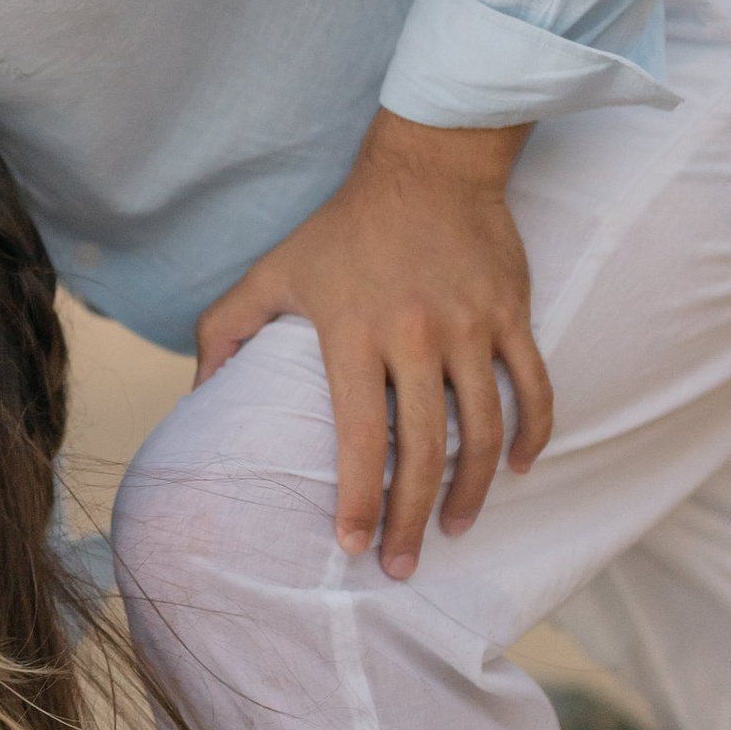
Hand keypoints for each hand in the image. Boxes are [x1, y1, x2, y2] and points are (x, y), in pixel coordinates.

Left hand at [192, 113, 553, 577]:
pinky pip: (532, 388)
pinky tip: (519, 469)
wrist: (429, 163)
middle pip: (422, 451)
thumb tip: (198, 396)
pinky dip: (531, 434)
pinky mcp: (511, 315)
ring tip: (456, 528)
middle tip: (403, 566)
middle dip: (412, 520)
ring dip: (473, 491)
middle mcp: (415, 336)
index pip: (357, 438)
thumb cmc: (343, 226)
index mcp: (353, 334)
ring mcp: (470, 327)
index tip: (352, 546)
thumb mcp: (272, 271)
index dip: (357, 500)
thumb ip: (225, 332)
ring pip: (483, 431)